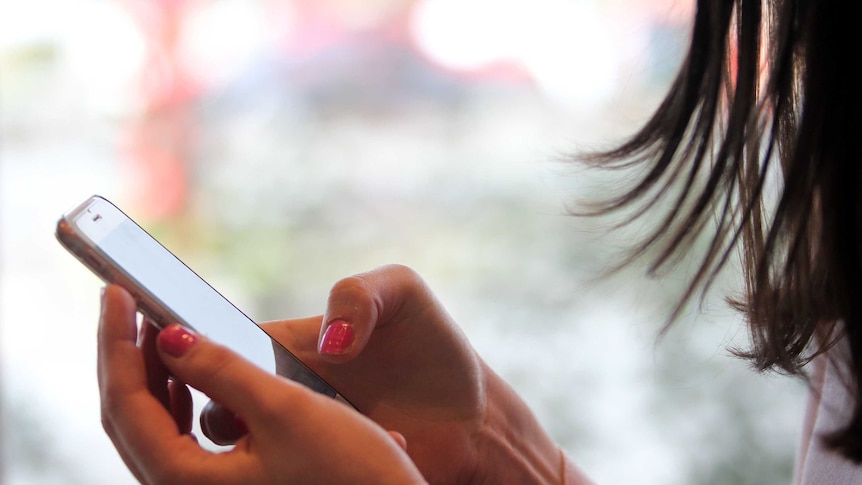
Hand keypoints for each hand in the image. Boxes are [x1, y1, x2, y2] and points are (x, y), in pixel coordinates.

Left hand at [98, 284, 425, 484]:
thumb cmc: (349, 472)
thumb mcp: (286, 410)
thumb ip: (222, 371)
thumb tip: (168, 337)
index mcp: (187, 479)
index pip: (125, 402)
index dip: (115, 342)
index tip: (115, 293)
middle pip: (129, 416)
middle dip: (124, 355)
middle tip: (127, 302)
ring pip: (153, 426)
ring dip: (151, 374)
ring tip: (158, 326)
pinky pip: (179, 436)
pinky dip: (179, 398)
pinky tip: (193, 373)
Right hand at [202, 265, 590, 483]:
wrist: (473, 419)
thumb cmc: (434, 348)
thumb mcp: (403, 295)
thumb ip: (361, 293)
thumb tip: (328, 343)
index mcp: (286, 344)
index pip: (216, 343)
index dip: (192, 344)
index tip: (185, 344)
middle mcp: (279, 393)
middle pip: (214, 399)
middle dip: (220, 399)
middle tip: (281, 397)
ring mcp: (292, 437)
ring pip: (241, 442)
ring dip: (262, 436)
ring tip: (340, 418)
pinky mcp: (312, 470)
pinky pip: (279, 470)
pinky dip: (297, 463)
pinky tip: (365, 442)